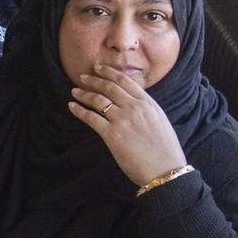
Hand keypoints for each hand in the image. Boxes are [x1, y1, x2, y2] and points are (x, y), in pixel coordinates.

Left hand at [68, 64, 188, 186]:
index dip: (108, 72)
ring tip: (74, 91)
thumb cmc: (165, 149)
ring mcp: (122, 120)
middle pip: (108, 87)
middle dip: (93, 80)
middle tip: (82, 77)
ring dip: (83, 94)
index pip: (124, 81)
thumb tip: (132, 101)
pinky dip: (79, 110)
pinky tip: (72, 106)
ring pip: (98, 100)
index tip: (98, 68)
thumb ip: (145, 108)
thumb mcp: (160, 120)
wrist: (165, 169)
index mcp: (148, 103)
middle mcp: (134, 107)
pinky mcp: (112, 134)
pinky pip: (91, 117)